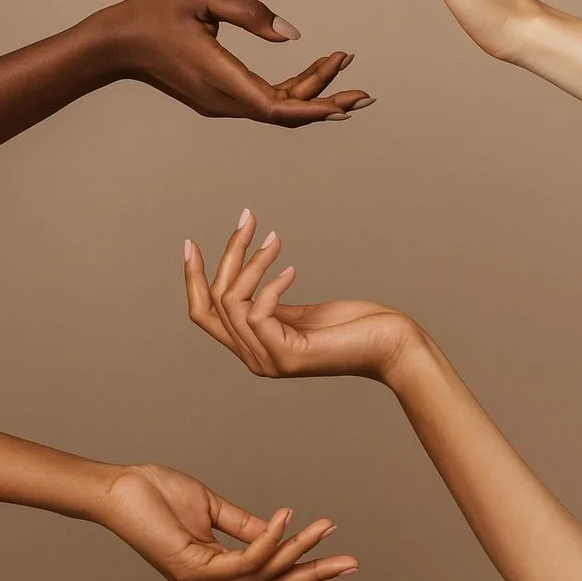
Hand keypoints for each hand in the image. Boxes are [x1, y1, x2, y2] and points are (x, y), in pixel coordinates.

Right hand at [91, 0, 375, 126]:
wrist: (117, 42)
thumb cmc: (155, 12)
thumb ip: (249, 12)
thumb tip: (293, 35)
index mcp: (221, 78)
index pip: (278, 107)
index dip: (316, 107)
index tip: (348, 101)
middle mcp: (224, 100)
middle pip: (285, 112)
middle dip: (326, 100)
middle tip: (364, 89)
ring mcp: (221, 103)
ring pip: (276, 108)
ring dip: (311, 93)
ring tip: (344, 68)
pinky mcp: (219, 98)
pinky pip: (264, 101)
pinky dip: (291, 90)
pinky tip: (313, 75)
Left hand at [100, 462, 356, 580]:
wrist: (115, 490)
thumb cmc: (153, 494)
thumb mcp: (210, 509)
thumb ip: (244, 525)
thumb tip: (278, 530)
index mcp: (213, 573)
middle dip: (314, 577)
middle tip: (351, 566)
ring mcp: (200, 580)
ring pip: (263, 573)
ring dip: (299, 550)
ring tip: (326, 527)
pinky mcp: (192, 567)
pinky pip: (243, 559)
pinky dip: (269, 540)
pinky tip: (287, 520)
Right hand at [183, 210, 417, 379]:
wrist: (391, 345)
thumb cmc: (354, 326)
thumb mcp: (299, 313)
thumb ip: (269, 305)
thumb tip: (245, 274)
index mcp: (253, 347)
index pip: (203, 314)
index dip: (192, 278)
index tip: (191, 243)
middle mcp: (254, 359)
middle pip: (215, 302)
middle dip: (228, 255)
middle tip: (247, 219)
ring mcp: (268, 360)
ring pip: (233, 302)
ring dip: (253, 263)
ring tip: (276, 239)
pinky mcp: (286, 355)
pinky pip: (257, 312)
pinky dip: (271, 284)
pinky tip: (293, 271)